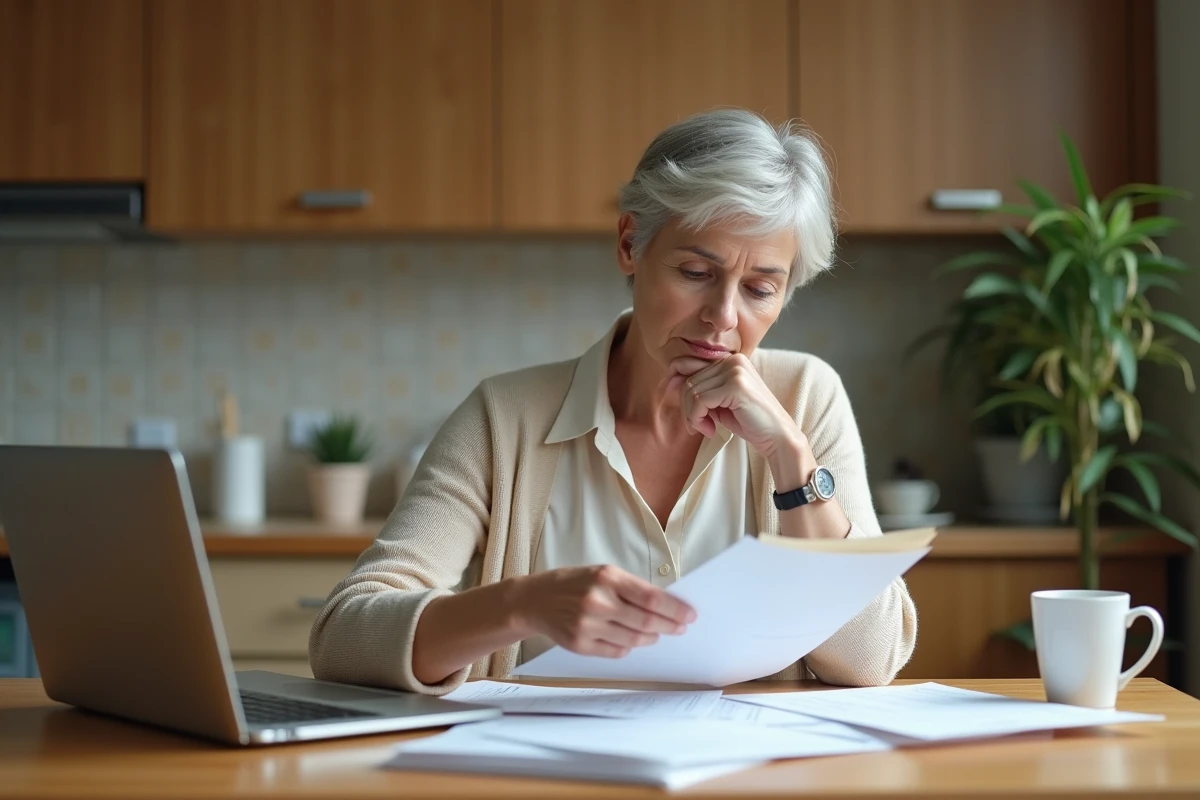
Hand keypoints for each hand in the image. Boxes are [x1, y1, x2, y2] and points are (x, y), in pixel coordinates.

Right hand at [514, 565, 695, 657]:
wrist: (534, 600)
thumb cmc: (573, 584)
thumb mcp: (602, 573)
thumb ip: (631, 588)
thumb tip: (666, 605)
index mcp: (607, 578)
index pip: (651, 598)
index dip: (675, 609)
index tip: (690, 615)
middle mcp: (597, 601)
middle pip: (646, 622)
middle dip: (670, 626)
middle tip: (681, 628)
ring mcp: (587, 625)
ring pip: (634, 640)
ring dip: (651, 638)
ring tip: (656, 633)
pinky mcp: (580, 645)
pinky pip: (617, 652)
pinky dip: (629, 646)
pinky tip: (630, 639)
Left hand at [663, 353, 803, 460]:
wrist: (777, 437)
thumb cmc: (748, 421)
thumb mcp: (719, 402)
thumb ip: (700, 390)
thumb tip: (670, 381)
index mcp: (729, 360)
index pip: (689, 368)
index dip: (681, 392)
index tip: (689, 415)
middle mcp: (732, 360)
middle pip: (688, 380)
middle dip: (688, 408)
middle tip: (698, 426)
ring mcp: (735, 370)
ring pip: (691, 391)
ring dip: (693, 416)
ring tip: (707, 428)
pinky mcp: (735, 385)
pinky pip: (700, 401)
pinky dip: (698, 419)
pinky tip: (711, 430)